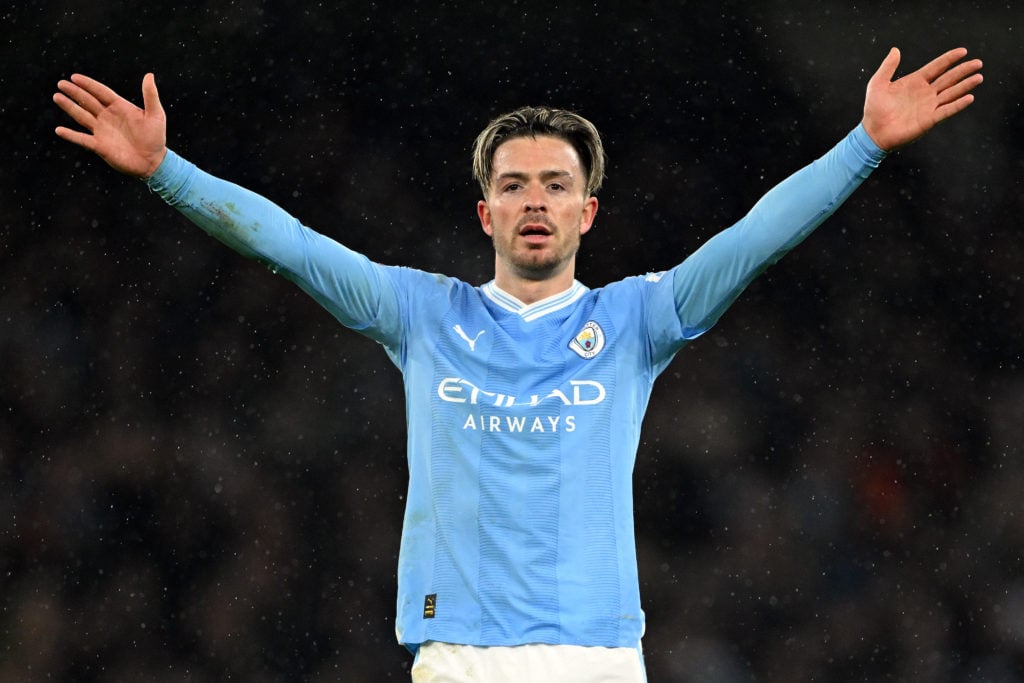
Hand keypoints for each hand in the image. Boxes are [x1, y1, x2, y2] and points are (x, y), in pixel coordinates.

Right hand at [53, 73, 166, 177]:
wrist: (154, 162)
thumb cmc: (156, 138)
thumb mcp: (156, 115)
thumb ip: (150, 95)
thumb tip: (149, 75)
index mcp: (120, 107)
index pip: (101, 92)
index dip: (88, 84)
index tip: (75, 77)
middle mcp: (108, 117)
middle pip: (87, 101)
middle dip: (74, 92)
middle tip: (61, 84)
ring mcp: (102, 131)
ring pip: (82, 116)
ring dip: (69, 107)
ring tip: (57, 97)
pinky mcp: (100, 146)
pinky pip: (82, 139)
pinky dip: (71, 135)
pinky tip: (59, 130)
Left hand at [861, 47, 982, 150]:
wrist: (873, 132)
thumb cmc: (874, 109)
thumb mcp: (878, 84)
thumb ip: (888, 67)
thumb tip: (895, 50)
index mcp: (915, 82)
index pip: (937, 67)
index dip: (949, 59)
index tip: (963, 51)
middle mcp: (925, 93)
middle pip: (949, 79)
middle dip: (963, 70)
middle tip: (978, 63)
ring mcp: (928, 106)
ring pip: (951, 93)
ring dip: (965, 85)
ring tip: (978, 77)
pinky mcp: (929, 120)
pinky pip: (946, 111)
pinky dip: (958, 104)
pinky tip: (969, 97)